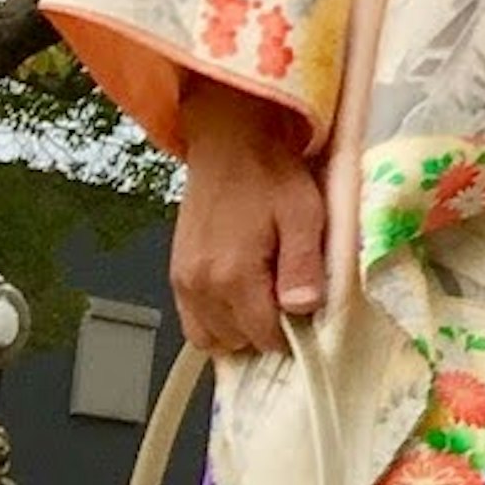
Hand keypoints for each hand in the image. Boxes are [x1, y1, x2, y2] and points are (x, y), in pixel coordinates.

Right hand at [171, 77, 328, 359]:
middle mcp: (200, 285)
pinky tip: (241, 296)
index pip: (264, 337)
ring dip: (240, 329)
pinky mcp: (177, 273)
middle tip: (288, 298)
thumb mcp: (303, 214)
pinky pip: (194, 320)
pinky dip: (217, 320)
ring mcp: (183, 281)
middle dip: (266, 330)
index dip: (292, 332)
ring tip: (265, 297)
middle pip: (237, 342)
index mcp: (232, 274)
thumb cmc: (271, 173)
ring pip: (212, 337)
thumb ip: (303, 265)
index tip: (307, 313)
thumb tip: (303, 310)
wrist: (230, 142)